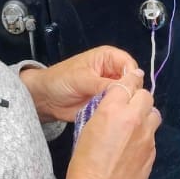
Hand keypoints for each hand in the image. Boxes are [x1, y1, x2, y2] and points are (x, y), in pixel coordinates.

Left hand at [19, 45, 138, 122]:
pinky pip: (120, 108)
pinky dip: (119, 114)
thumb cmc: (60, 80)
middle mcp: (113, 72)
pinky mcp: (108, 104)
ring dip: (126, 105)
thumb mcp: (82, 79)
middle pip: (133, 82)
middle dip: (131, 94)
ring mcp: (111, 89)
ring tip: (120, 114)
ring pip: (129, 97)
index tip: (128, 92)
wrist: (46, 98)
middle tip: (124, 106)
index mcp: (108, 58)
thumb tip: (130, 86)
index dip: (132, 79)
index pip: (131, 66)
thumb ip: (105, 83)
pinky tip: (117, 120)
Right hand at [60, 69, 160, 178]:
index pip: (127, 82)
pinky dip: (144, 133)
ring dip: (145, 113)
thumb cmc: (83, 164)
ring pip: (154, 114)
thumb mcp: (88, 128)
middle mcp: (134, 120)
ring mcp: (146, 138)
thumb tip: (114, 104)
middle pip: (145, 95)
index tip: (128, 77)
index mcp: (113, 109)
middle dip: (137, 96)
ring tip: (132, 123)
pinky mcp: (152, 154)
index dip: (127, 79)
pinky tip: (130, 145)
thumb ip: (104, 111)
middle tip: (127, 103)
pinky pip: (152, 135)